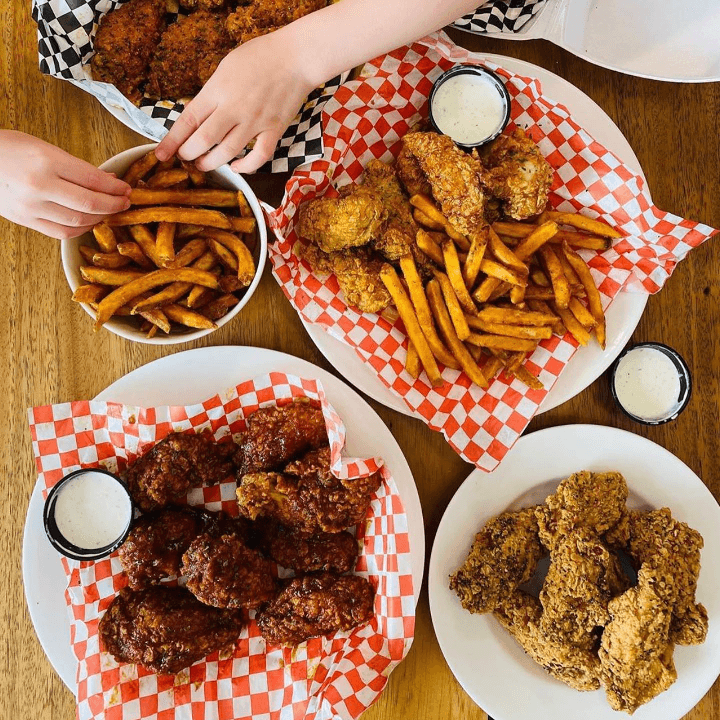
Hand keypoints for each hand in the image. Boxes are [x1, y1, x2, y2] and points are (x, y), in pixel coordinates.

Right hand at [0, 131, 130, 239]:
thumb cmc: (8, 149)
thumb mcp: (43, 147)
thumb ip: (75, 166)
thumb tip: (107, 181)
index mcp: (45, 161)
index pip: (92, 179)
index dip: (114, 187)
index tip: (126, 188)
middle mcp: (38, 185)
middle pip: (89, 203)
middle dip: (114, 204)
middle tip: (125, 202)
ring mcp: (30, 206)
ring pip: (78, 220)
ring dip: (100, 218)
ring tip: (109, 211)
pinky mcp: (25, 220)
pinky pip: (62, 231)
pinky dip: (81, 228)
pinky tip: (90, 221)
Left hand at [155, 32, 315, 173]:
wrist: (295, 58)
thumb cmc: (259, 57)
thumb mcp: (225, 68)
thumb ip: (212, 93)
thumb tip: (199, 116)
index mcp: (217, 90)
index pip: (189, 120)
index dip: (172, 140)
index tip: (161, 154)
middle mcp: (234, 108)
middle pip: (204, 140)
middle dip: (189, 154)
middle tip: (185, 158)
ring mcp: (255, 121)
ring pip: (228, 152)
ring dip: (211, 163)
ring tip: (204, 164)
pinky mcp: (274, 130)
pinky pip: (259, 156)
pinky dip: (246, 166)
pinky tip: (236, 166)